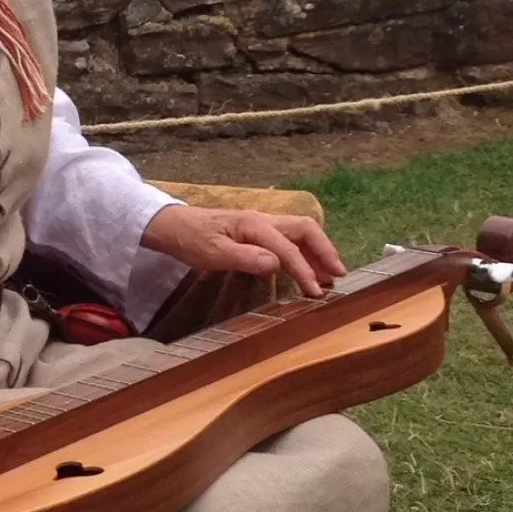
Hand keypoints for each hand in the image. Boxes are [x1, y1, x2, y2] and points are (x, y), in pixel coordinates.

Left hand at [139, 206, 344, 297]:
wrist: (173, 225)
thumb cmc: (190, 239)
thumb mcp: (213, 253)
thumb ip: (245, 258)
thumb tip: (277, 264)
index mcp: (254, 225)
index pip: (288, 247)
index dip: (304, 269)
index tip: (315, 291)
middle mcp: (264, 220)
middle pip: (305, 229)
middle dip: (325, 251)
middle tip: (339, 275)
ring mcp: (262, 224)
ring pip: (300, 233)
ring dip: (318, 252)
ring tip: (330, 276)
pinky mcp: (258, 232)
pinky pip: (289, 239)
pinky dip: (304, 252)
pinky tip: (307, 269)